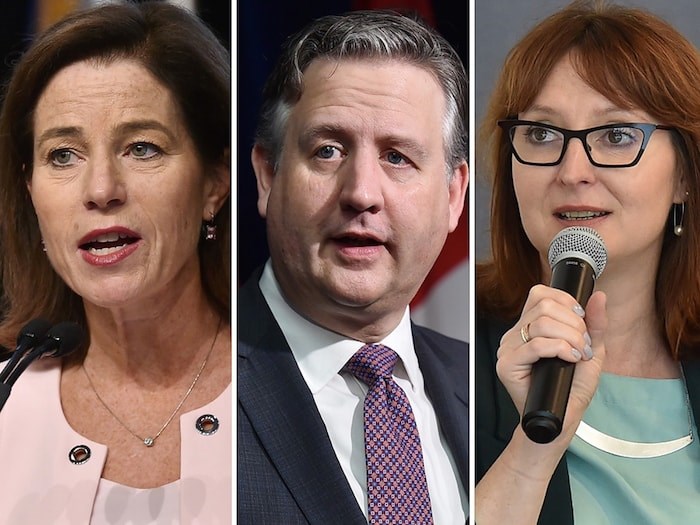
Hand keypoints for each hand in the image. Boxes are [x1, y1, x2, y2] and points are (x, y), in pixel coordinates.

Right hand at [496, 285, 606, 440]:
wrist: (560, 421)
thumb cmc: (570, 390)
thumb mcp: (590, 351)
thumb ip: (595, 324)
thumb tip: (599, 296)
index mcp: (529, 327)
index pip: (540, 294)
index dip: (565, 301)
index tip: (582, 321)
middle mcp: (515, 335)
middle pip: (544, 306)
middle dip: (574, 324)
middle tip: (583, 345)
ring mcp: (508, 349)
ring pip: (541, 323)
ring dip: (570, 337)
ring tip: (578, 354)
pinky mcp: (507, 365)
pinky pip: (535, 345)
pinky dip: (560, 349)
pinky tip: (569, 359)